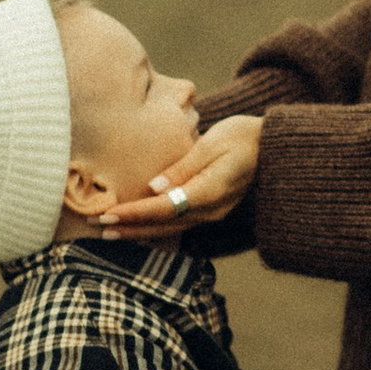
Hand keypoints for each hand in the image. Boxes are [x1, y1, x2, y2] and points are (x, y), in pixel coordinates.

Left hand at [102, 111, 260, 232]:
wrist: (272, 145)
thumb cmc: (241, 136)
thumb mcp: (211, 144)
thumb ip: (183, 167)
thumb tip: (153, 187)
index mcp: (210, 191)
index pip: (163, 208)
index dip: (133, 213)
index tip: (106, 214)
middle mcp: (211, 210)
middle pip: (163, 225)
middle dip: (129, 227)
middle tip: (98, 228)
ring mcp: (213, 214)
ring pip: (170, 230)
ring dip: (140, 232)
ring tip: (110, 233)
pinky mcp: (212, 211)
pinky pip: (179, 226)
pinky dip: (156, 229)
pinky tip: (139, 230)